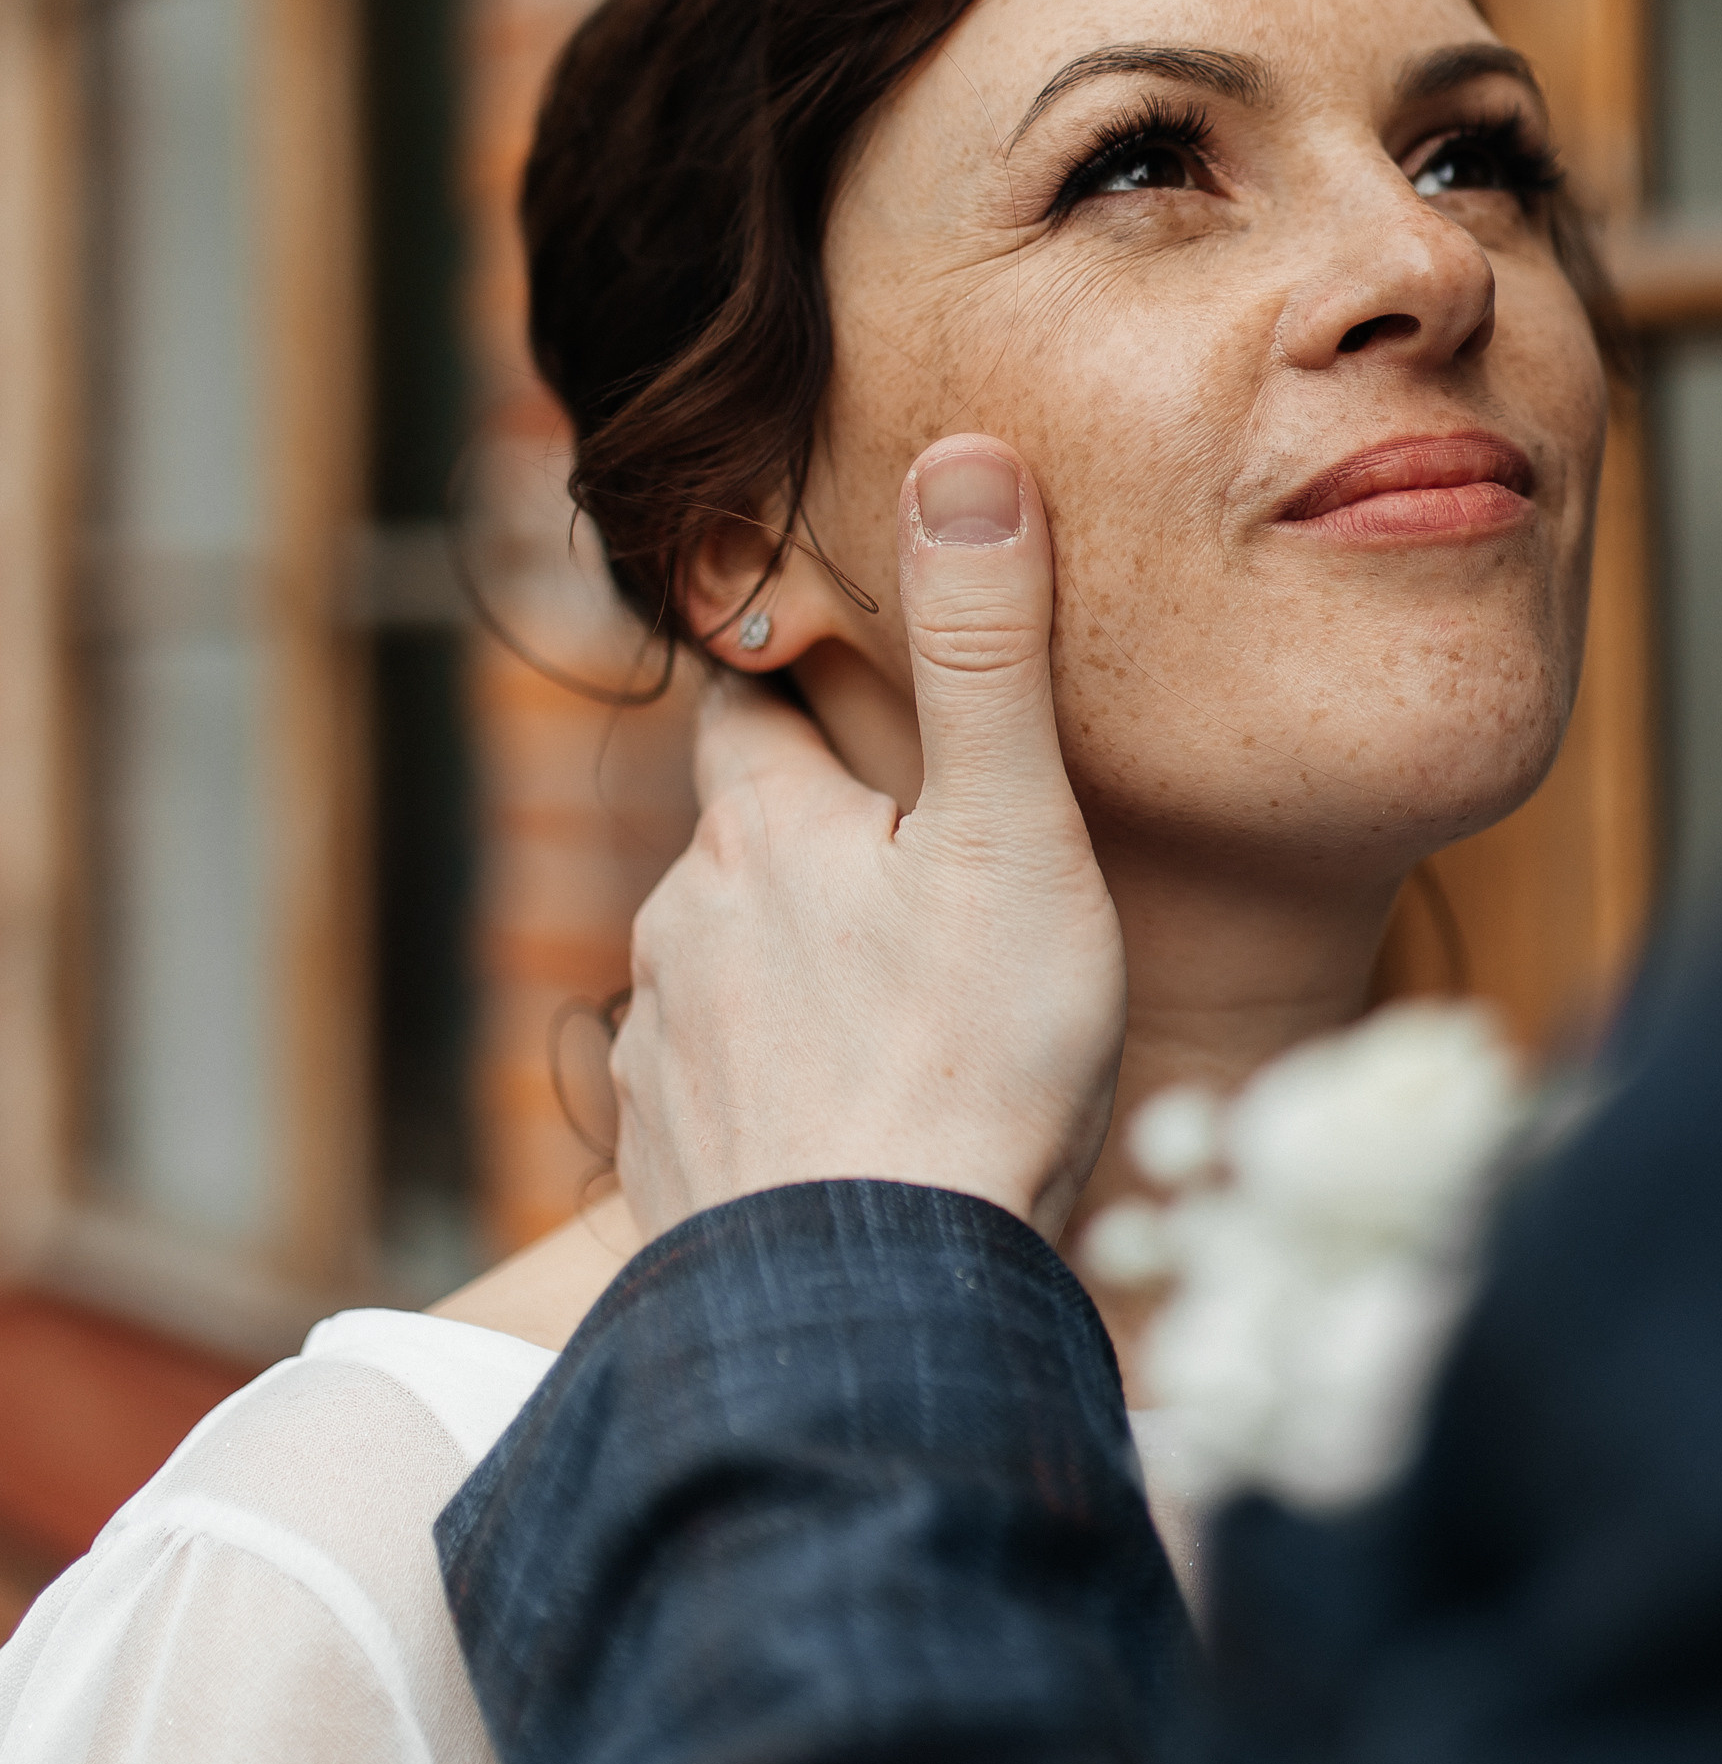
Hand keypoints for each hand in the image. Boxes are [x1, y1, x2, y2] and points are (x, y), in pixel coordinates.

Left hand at [612, 439, 1126, 1241]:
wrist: (871, 1305)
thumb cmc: (969, 1065)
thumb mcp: (1010, 834)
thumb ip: (985, 652)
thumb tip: (962, 458)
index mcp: (765, 825)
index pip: (754, 698)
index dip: (799, 672)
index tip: (846, 663)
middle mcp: (685, 920)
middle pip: (742, 836)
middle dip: (811, 831)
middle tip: (916, 853)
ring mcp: (668, 1048)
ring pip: (724, 962)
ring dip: (791, 964)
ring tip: (900, 1003)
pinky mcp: (669, 1163)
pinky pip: (717, 1085)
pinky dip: (772, 1080)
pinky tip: (847, 1117)